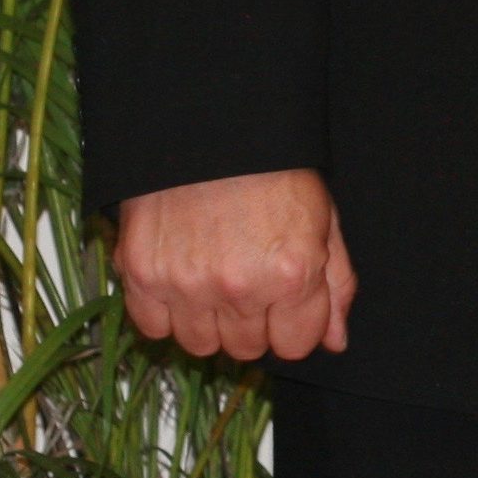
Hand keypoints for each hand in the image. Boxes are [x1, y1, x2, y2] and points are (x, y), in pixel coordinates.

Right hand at [114, 168, 352, 364]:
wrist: (211, 128)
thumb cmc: (275, 170)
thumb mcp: (324, 219)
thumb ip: (335, 285)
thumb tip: (335, 341)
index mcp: (292, 273)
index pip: (295, 346)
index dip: (294, 326)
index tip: (286, 303)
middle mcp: (239, 288)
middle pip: (247, 349)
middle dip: (254, 323)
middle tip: (249, 282)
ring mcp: (186, 284)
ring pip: (200, 345)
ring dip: (209, 322)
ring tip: (214, 279)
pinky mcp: (142, 275)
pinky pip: (153, 328)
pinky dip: (166, 313)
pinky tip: (181, 280)